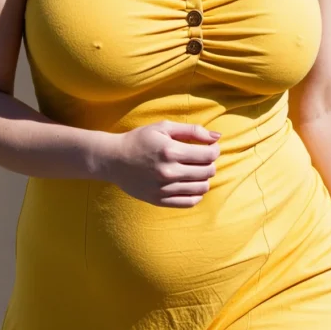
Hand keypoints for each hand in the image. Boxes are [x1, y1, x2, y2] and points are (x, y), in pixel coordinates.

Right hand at [102, 120, 220, 207]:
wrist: (113, 159)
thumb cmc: (139, 140)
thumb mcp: (163, 127)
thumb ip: (192, 130)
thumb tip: (217, 137)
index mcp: (171, 151)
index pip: (209, 155)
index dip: (214, 150)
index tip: (210, 148)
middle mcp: (169, 171)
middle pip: (207, 172)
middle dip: (210, 164)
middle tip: (202, 159)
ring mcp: (164, 188)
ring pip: (201, 188)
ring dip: (204, 179)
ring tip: (196, 171)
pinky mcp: (159, 200)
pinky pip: (189, 202)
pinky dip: (196, 194)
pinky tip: (191, 185)